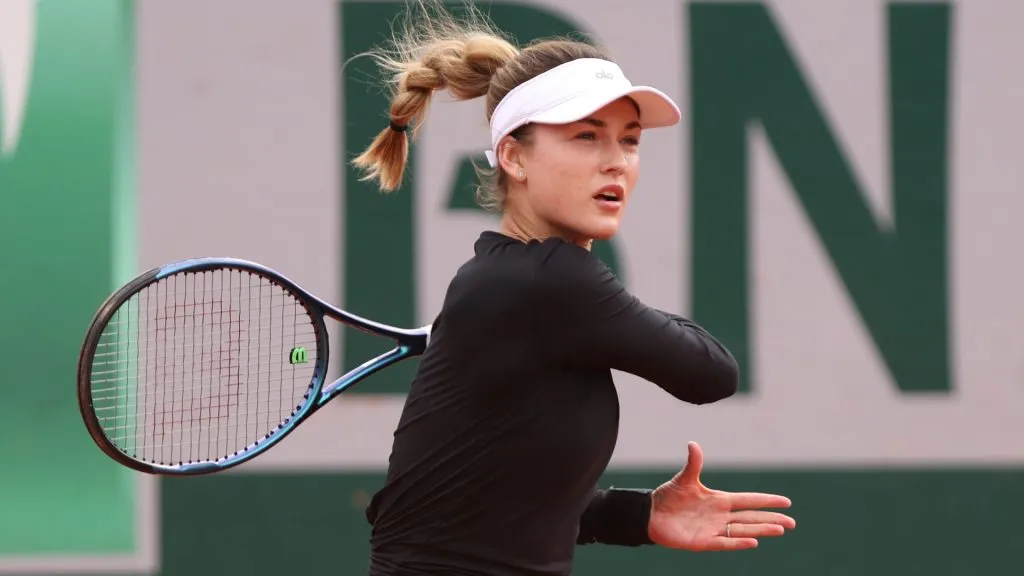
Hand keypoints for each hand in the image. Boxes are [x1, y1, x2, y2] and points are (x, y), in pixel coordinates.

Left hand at [648, 441, 795, 550]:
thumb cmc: (669, 497)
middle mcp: (720, 516)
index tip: (786, 502)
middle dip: (771, 519)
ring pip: (743, 530)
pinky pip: (725, 543)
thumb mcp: (683, 479)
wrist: (651, 514)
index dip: (766, 501)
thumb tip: (693, 443)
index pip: (748, 500)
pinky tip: (754, 542)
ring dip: (761, 530)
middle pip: (751, 517)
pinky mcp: (703, 542)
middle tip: (792, 523)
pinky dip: (739, 542)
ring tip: (780, 530)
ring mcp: (713, 529)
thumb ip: (693, 464)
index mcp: (719, 500)